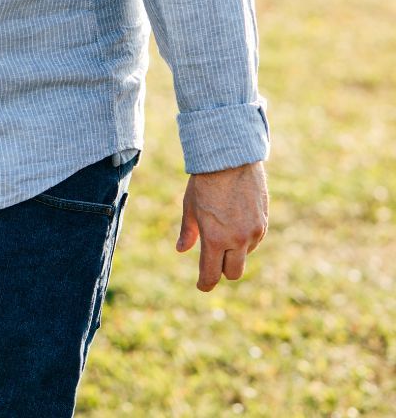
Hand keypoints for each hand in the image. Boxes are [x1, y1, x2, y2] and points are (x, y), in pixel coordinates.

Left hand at [177, 161, 268, 290]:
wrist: (231, 159)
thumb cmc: (205, 182)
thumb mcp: (190, 206)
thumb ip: (188, 232)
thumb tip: (181, 250)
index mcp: (215, 239)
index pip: (212, 274)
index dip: (205, 283)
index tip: (202, 286)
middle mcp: (237, 241)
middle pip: (233, 273)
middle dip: (222, 270)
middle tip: (213, 259)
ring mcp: (253, 233)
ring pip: (244, 256)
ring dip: (235, 252)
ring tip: (223, 228)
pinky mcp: (264, 224)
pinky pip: (254, 242)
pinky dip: (245, 240)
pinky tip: (236, 222)